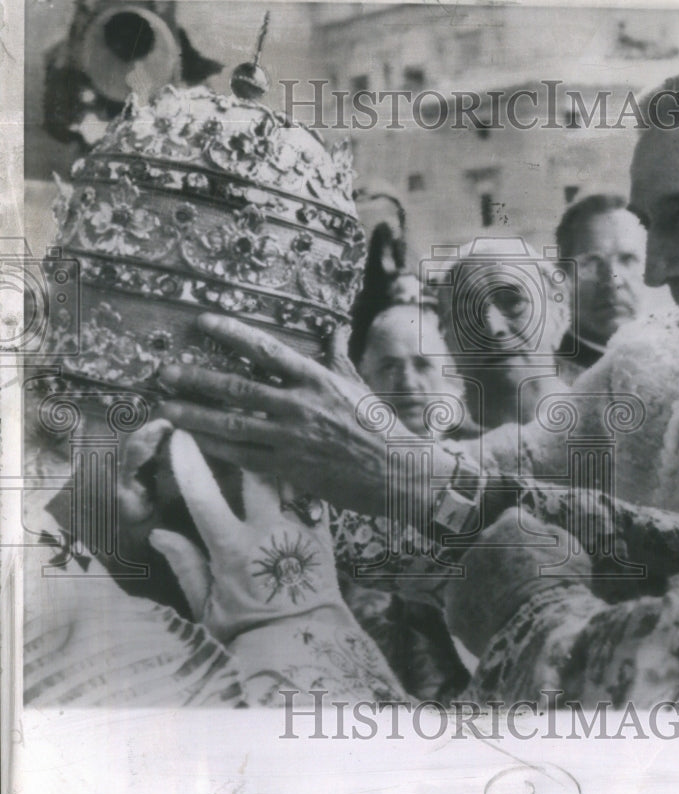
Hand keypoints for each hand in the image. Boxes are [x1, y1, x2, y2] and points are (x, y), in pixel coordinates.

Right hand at [148, 428, 347, 642]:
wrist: (307, 644)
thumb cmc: (250, 631)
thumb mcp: (207, 607)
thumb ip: (186, 566)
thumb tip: (160, 534)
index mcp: (233, 549)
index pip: (204, 496)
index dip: (189, 462)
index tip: (181, 432)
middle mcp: (268, 532)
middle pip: (257, 470)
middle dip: (244, 441)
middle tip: (236, 417)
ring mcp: (300, 529)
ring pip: (290, 476)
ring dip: (277, 453)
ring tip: (270, 429)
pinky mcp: (323, 533)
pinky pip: (313, 494)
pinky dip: (303, 476)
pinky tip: (301, 459)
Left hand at [159, 314, 387, 513]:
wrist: (397, 472)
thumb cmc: (380, 426)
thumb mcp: (358, 386)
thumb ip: (338, 358)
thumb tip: (335, 330)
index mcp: (317, 378)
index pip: (266, 349)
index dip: (231, 333)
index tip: (202, 322)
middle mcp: (300, 405)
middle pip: (237, 387)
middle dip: (196, 378)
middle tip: (166, 372)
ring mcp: (292, 438)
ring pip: (232, 424)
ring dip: (195, 415)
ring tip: (166, 408)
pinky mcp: (289, 468)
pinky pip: (243, 456)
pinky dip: (216, 447)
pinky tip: (193, 440)